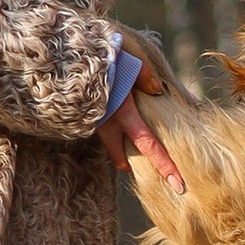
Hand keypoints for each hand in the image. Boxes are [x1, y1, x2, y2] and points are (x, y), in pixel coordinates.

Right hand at [98, 42, 184, 191]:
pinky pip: (102, 134)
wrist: (65, 59)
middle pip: (128, 156)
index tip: (178, 185)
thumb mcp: (131, 63)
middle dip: (145, 169)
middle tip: (162, 181)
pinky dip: (111, 139)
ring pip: (112, 147)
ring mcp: (95, 122)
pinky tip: (115, 134)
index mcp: (124, 112)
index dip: (164, 165)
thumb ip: (146, 79)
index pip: (149, 145)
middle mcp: (109, 123)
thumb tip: (157, 91)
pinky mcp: (84, 117)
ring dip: (123, 156)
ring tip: (130, 162)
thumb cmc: (101, 59)